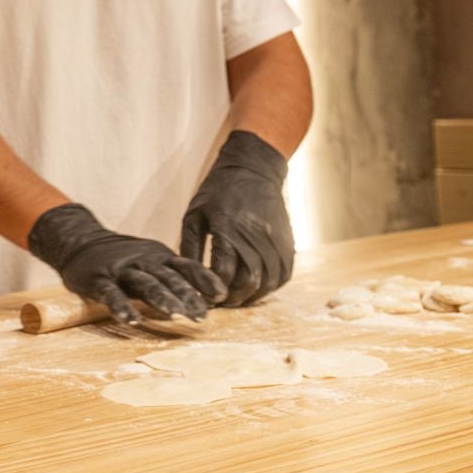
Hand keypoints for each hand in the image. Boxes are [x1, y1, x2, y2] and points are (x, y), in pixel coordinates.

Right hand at [27, 203, 226, 322]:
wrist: (80, 242)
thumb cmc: (124, 259)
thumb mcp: (151, 262)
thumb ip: (173, 278)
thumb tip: (205, 301)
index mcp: (159, 256)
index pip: (186, 267)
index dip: (203, 280)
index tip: (221, 296)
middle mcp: (143, 260)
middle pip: (168, 277)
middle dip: (186, 295)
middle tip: (200, 315)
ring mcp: (120, 269)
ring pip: (143, 283)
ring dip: (160, 298)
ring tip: (174, 315)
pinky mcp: (99, 279)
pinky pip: (111, 293)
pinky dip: (122, 306)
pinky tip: (131, 320)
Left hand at [179, 130, 294, 306]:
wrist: (254, 170)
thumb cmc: (218, 192)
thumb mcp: (194, 215)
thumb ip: (190, 247)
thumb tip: (186, 277)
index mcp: (227, 227)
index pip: (223, 272)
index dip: (214, 291)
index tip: (206, 297)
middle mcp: (254, 234)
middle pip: (248, 281)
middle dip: (232, 298)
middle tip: (221, 302)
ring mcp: (274, 238)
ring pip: (268, 281)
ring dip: (252, 296)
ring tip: (237, 298)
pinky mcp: (287, 241)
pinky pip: (283, 274)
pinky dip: (271, 287)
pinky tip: (257, 288)